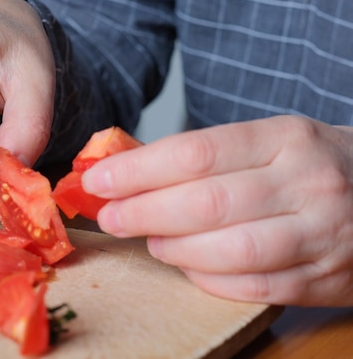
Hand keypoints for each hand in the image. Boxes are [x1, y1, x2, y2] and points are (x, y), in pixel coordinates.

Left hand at [83, 116, 352, 305]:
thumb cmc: (308, 163)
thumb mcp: (267, 140)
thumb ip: (205, 155)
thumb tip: (127, 169)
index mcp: (284, 138)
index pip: (196, 152)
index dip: (137, 170)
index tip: (98, 180)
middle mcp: (306, 182)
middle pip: (206, 203)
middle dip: (143, 213)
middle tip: (109, 217)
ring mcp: (321, 232)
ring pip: (231, 250)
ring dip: (176, 249)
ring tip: (151, 242)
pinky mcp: (326, 277)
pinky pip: (256, 286)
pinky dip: (210, 280)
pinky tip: (188, 266)